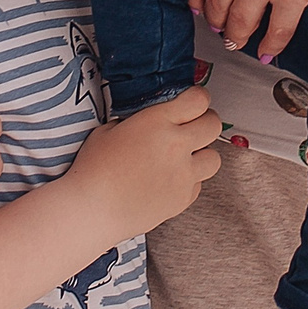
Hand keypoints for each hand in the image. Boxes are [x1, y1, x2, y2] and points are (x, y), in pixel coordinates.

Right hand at [72, 88, 223, 234]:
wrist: (93, 210)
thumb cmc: (94, 170)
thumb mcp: (108, 130)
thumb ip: (135, 122)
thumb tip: (145, 123)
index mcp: (158, 122)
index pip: (199, 100)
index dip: (198, 98)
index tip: (192, 100)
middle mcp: (176, 146)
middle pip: (213, 125)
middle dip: (205, 121)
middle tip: (193, 125)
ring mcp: (183, 175)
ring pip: (214, 158)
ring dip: (202, 154)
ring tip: (184, 157)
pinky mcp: (182, 199)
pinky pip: (198, 184)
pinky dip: (189, 181)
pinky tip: (170, 180)